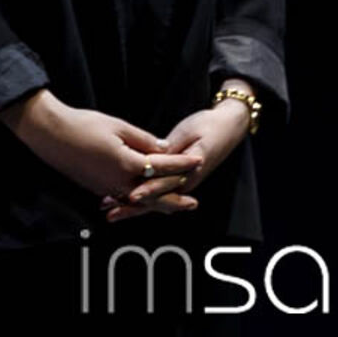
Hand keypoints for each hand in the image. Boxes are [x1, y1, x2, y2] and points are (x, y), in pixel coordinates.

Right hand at [0, 89, 201, 208]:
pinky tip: (142, 201)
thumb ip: (143, 139)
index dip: (181, 163)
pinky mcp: (97, 188)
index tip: (198, 160)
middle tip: (193, 204)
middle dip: (176, 200)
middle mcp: (119, 182)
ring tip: (174, 207)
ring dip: (159, 205)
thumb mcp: (117, 126)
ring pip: (140, 202)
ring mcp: (107, 188)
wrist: (50, 134)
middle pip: (155, 196)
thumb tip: (162, 149)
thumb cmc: (83, 125)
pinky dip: (138, 202)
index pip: (162, 166)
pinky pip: (124, 199)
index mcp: (128, 164)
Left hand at [102, 89, 252, 222]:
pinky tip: (119, 198)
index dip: (147, 191)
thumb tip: (155, 156)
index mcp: (188, 171)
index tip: (131, 196)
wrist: (228, 127)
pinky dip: (138, 195)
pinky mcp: (176, 179)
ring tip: (109, 208)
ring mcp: (180, 182)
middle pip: (155, 198)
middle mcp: (184, 181)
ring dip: (131, 204)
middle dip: (132, 206)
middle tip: (111, 210)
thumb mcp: (188, 133)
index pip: (164, 184)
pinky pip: (156, 191)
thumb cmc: (209, 126)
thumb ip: (171, 147)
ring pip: (153, 198)